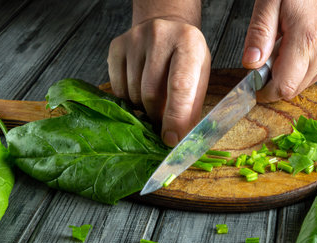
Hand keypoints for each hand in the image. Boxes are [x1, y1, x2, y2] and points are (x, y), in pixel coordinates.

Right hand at [108, 18, 210, 145]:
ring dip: (142, 108)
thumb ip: (191, 109)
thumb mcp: (199, 78)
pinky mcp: (117, 46)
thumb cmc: (185, 60)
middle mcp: (160, 35)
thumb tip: (177, 141)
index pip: (180, 86)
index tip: (171, 139)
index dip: (175, 118)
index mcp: (189, 43)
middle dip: (157, 116)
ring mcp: (135, 39)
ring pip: (132, 93)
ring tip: (153, 102)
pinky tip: (139, 91)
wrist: (166, 27)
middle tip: (163, 122)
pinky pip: (117, 88)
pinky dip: (128, 99)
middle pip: (151, 94)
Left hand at [242, 0, 316, 101]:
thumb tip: (251, 64)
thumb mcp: (272, 1)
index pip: (284, 87)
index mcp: (308, 39)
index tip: (255, 83)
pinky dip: (301, 69)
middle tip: (271, 54)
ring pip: (302, 85)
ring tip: (288, 46)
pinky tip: (302, 47)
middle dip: (275, 79)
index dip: (266, 90)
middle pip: (292, 89)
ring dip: (289, 73)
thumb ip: (260, 33)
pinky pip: (313, 77)